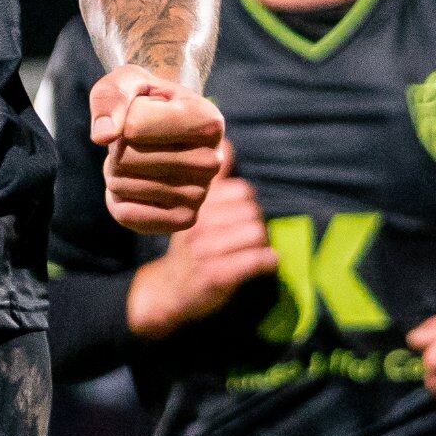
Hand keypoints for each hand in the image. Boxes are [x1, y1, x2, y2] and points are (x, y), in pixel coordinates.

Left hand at [89, 71, 226, 235]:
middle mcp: (212, 161)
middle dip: (116, 146)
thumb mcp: (127, 82)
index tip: (140, 112)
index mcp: (209, 121)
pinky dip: (117, 198)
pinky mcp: (184, 220)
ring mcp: (201, 194)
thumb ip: (110, 97)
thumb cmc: (145, 101)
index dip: (122, 117)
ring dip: (114, 171)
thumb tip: (103, 137)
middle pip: (126, 158)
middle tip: (133, 141)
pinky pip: (126, 214)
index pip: (134, 127)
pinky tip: (135, 185)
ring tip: (136, 160)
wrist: (163, 132)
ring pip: (122, 184)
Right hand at [126, 174, 277, 337]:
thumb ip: (213, 179)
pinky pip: (259, 260)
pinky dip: (268, 261)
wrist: (167, 292)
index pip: (241, 191)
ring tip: (254, 250)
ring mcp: (206, 251)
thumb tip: (226, 143)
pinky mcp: (218, 276)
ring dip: (263, 243)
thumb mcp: (191, 210)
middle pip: (252, 211)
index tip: (238, 217)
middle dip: (256, 224)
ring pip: (258, 233)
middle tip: (248, 236)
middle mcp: (198, 225)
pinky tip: (262, 264)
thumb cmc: (187, 248)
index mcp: (195, 206)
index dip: (247, 203)